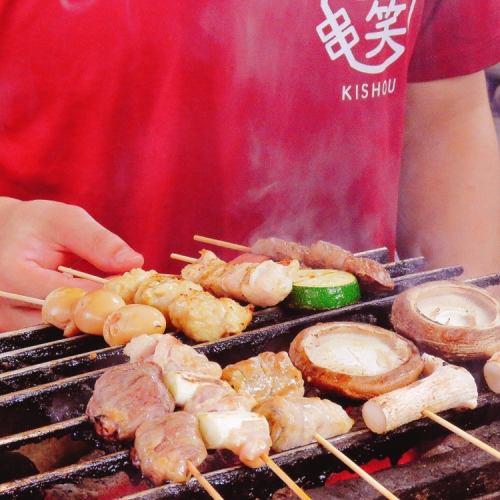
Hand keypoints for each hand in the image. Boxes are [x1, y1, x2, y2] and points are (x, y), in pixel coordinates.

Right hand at [0, 198, 143, 330]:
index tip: (134, 289)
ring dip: (91, 321)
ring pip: (61, 333)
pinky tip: (96, 310)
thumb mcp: (65, 221)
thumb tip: (134, 262)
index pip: (72, 296)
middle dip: (103, 312)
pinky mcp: (14, 331)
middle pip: (66, 322)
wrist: (2, 236)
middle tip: (132, 301)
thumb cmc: (33, 226)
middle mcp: (5, 307)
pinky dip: (78, 323)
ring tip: (114, 303)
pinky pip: (54, 333)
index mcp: (14, 275)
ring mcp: (7, 323)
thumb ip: (98, 241)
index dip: (108, 294)